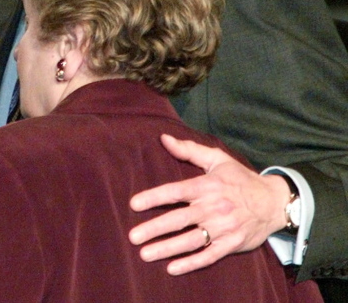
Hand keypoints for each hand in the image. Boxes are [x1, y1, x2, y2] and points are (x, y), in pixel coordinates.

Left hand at [128, 134, 289, 274]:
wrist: (275, 202)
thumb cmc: (241, 179)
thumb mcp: (217, 159)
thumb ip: (189, 150)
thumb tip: (163, 139)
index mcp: (207, 186)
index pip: (176, 192)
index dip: (154, 197)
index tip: (134, 204)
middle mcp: (214, 208)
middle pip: (179, 220)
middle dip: (154, 229)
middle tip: (133, 236)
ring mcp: (223, 228)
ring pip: (191, 241)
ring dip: (167, 249)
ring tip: (145, 254)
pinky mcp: (232, 244)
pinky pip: (209, 256)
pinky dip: (191, 263)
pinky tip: (172, 268)